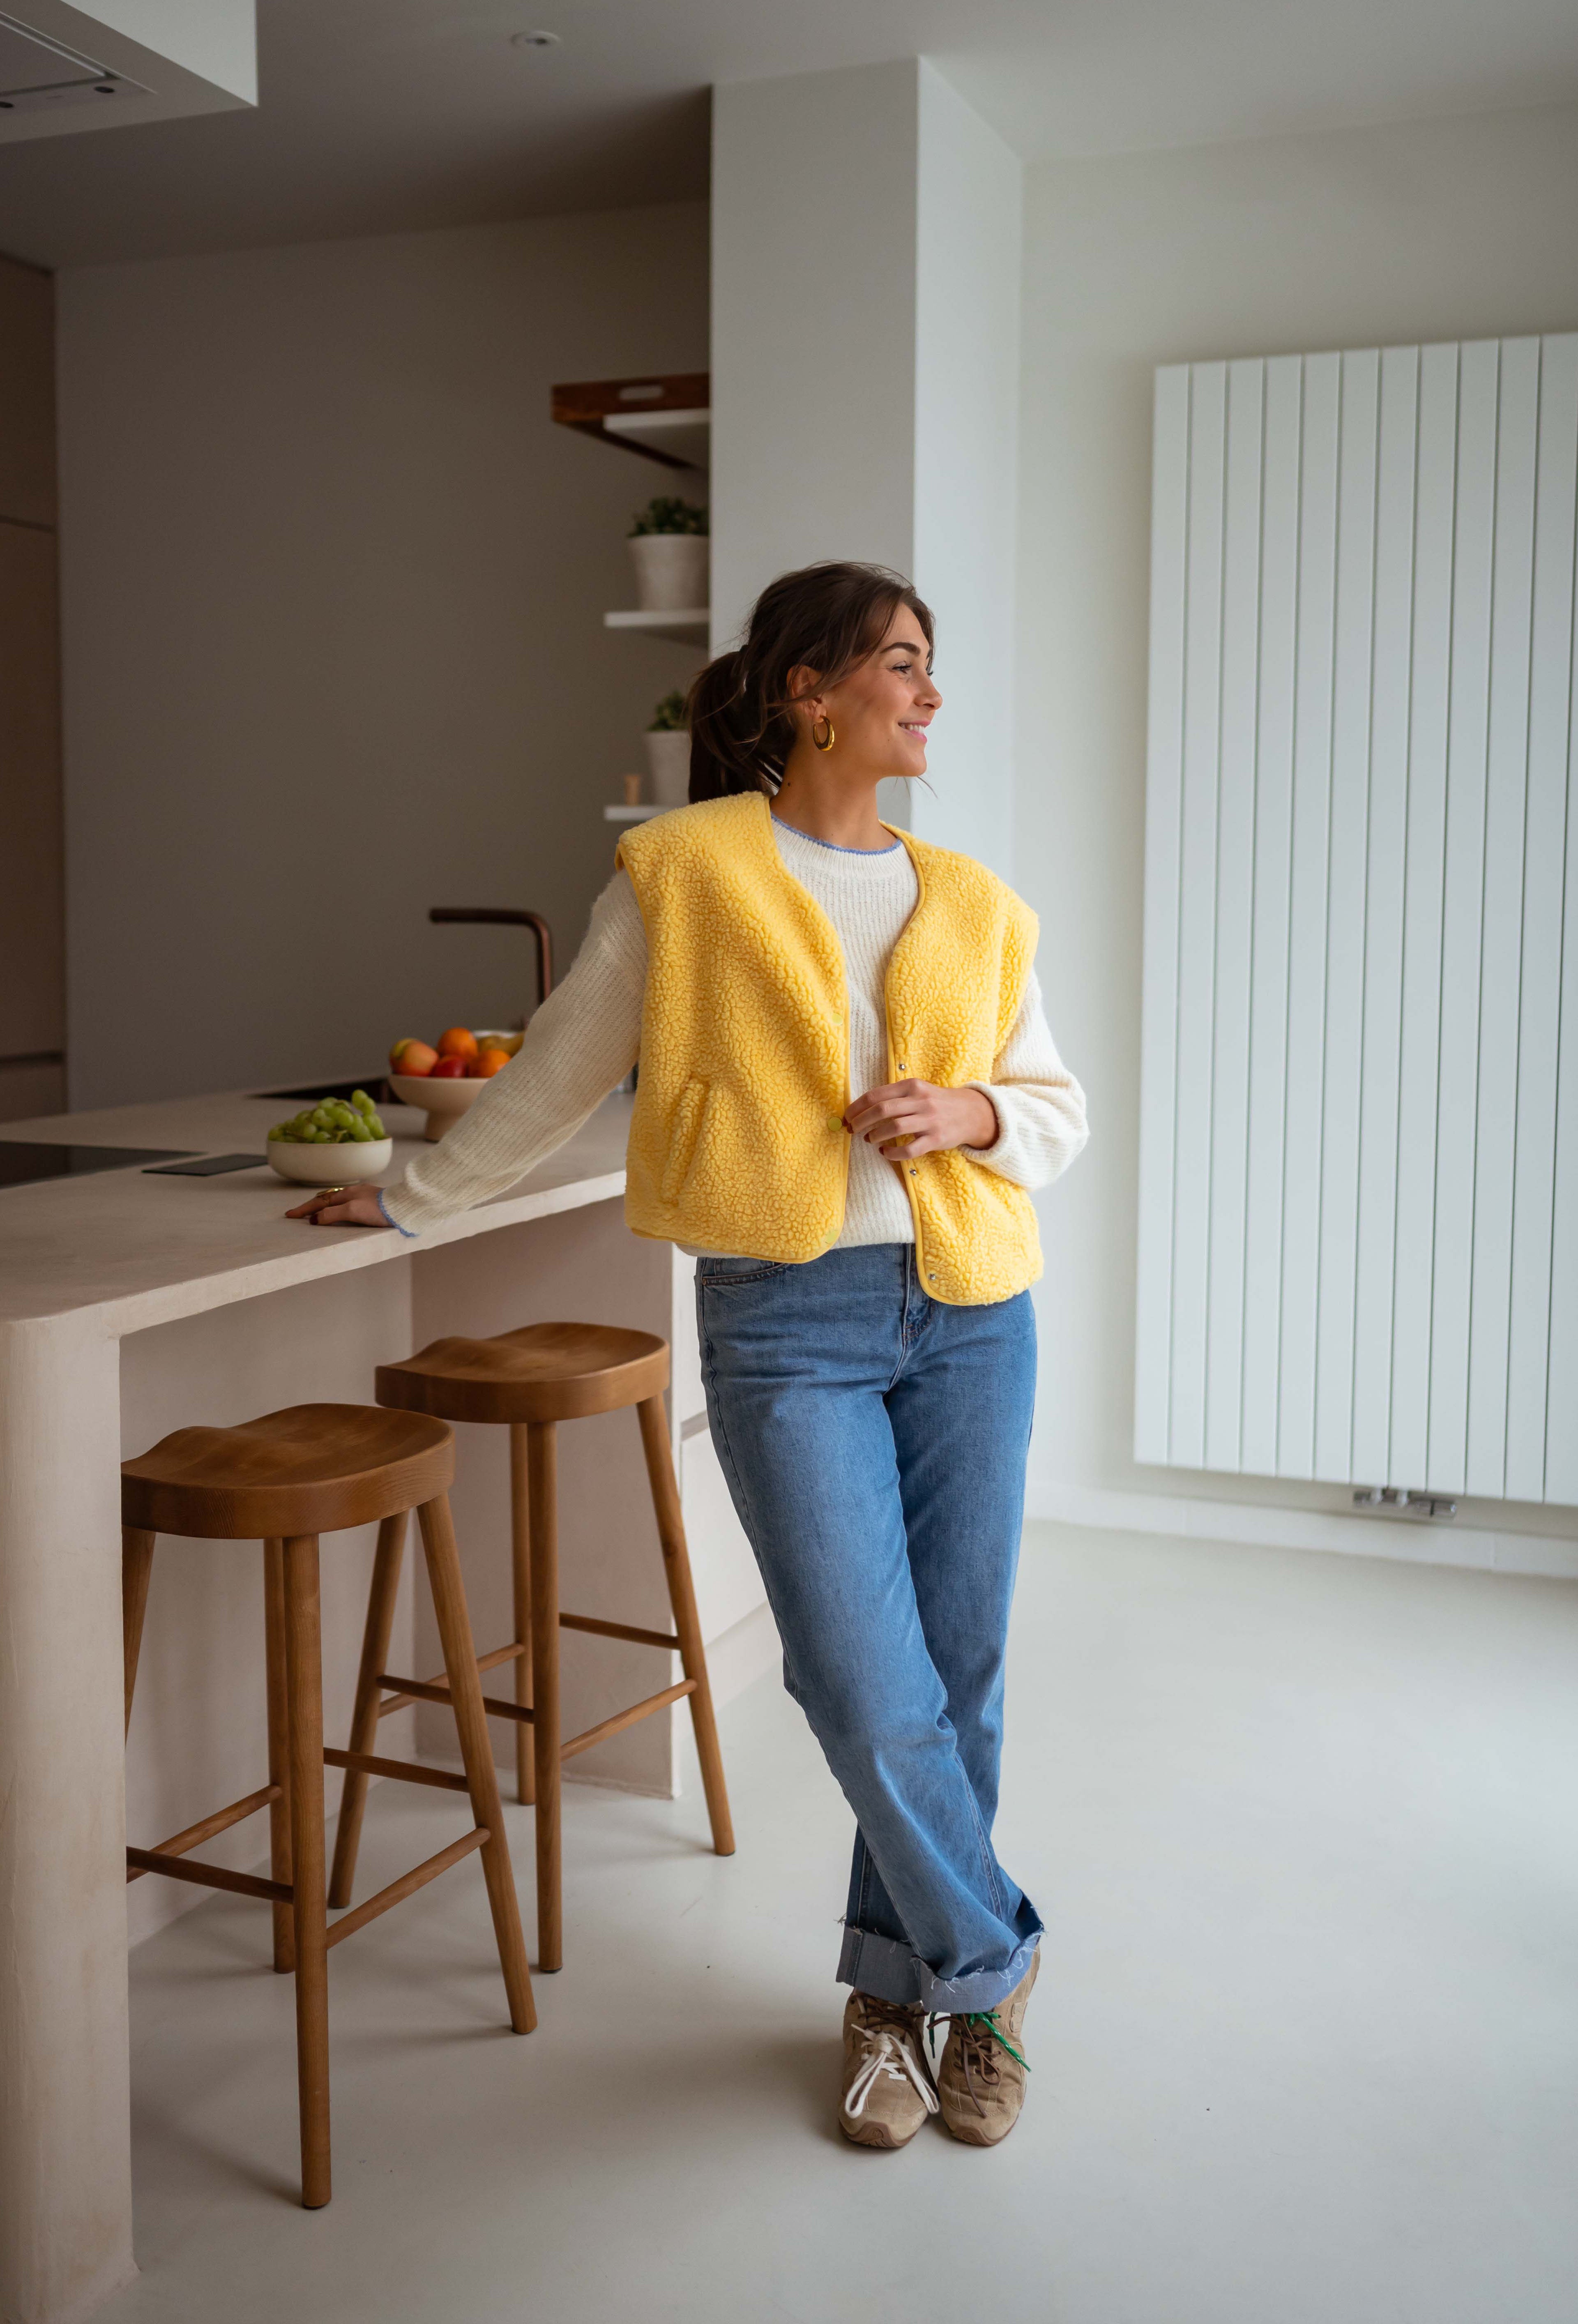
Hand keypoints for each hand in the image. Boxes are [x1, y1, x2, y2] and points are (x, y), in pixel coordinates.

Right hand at [285, 1184, 391, 1228]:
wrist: (406, 1208)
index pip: (320, 1202)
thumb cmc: (380, 1209)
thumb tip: (314, 1219)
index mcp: (347, 1194)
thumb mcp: (352, 1211)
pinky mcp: (372, 1203)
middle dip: (309, 1207)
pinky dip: (335, 1208)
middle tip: (295, 1214)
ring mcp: (363, 1197)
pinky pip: (347, 1204)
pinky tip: (339, 1212)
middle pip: (326, 1199)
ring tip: (312, 1213)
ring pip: (336, 1201)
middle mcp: (354, 1193)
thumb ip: (332, 1214)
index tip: (290, 1215)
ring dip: (322, 1207)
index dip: (304, 1209)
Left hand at [843, 1080, 998, 1159]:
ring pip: (894, 1127)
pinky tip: (885, 1152)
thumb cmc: (936, 1102)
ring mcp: (929, 1120)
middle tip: (852, 1130)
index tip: (846, 1117)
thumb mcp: (917, 1091)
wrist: (970, 1112)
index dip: (856, 1107)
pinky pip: (909, 1149)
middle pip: (881, 1110)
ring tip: (869, 1139)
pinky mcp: (936, 1139)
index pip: (876, 1095)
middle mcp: (920, 1101)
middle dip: (860, 1121)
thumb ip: (894, 1096)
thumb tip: (861, 1108)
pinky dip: (892, 1153)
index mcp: (911, 1086)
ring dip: (875, 1135)